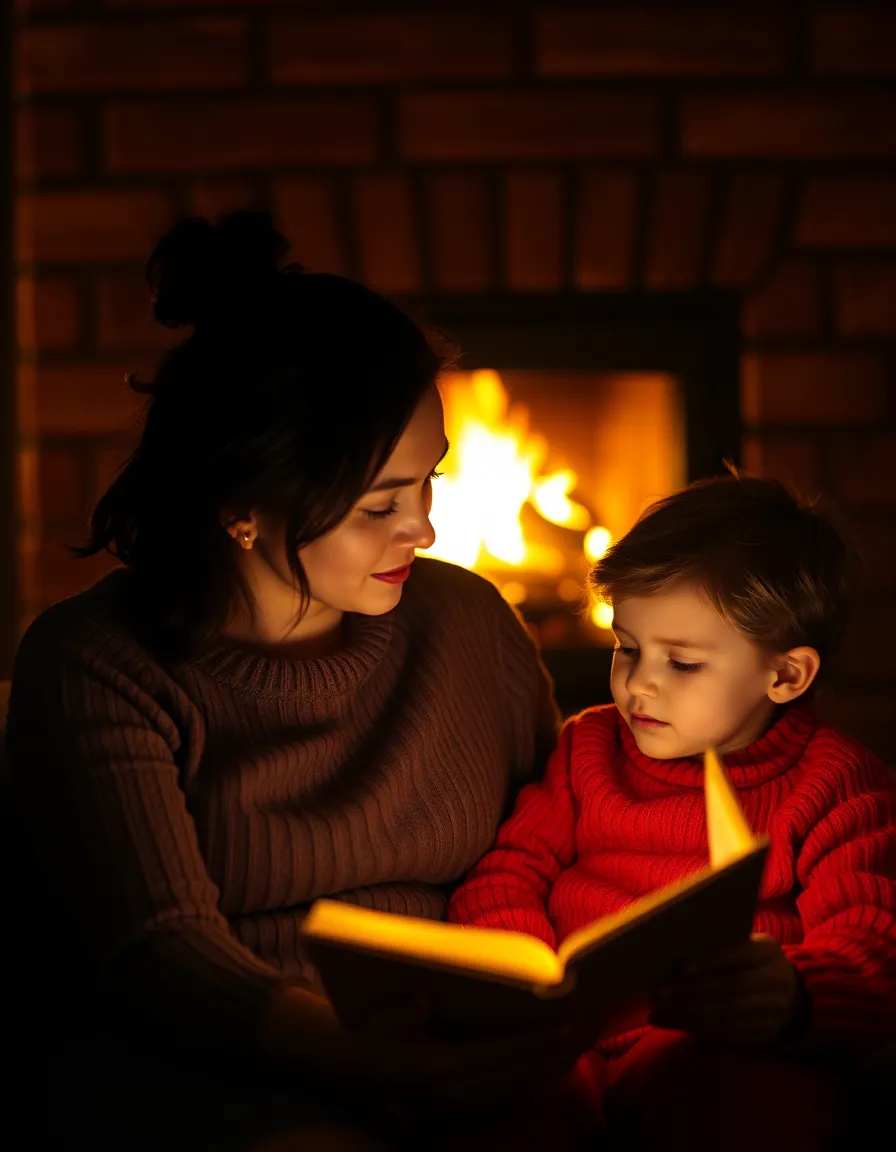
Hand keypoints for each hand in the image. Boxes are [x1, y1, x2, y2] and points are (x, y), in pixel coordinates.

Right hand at [353, 996, 591, 1117]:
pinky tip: (549, 1061)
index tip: (564, 1024)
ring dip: (545, 1067)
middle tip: (585, 1028)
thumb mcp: (378, 1023)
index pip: (497, 1054)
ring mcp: (457, 1105)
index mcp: (436, 1069)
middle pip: (514, 1074)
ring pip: (515, 1088)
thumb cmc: (371, 1036)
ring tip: (577, 1043)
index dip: (532, 1039)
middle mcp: (451, 1093)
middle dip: (550, 1053)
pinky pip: (506, 1094)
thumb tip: (427, 1000)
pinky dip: (530, 1077)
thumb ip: (402, 1015)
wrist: (359, 1071)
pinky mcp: (461, 1107)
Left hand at [650, 934, 799, 1045]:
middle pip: (729, 990)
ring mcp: (772, 1013)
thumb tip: (676, 949)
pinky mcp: (763, 1035)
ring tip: (657, 1012)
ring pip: (724, 1016)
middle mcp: (775, 983)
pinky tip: (672, 1023)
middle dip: (692, 993)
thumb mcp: (751, 946)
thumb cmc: (756, 962)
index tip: (683, 968)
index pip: (740, 954)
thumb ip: (725, 945)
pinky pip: (725, 1034)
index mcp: (769, 952)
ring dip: (687, 1015)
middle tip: (661, 993)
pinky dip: (695, 1028)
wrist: (796, 998)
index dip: (712, 961)